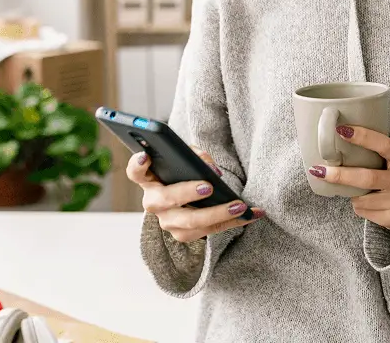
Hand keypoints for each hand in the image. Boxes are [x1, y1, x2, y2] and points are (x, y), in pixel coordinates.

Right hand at [125, 147, 263, 242]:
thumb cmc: (185, 172)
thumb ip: (195, 157)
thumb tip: (211, 170)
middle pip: (166, 201)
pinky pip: (210, 230)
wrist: (188, 198)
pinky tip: (254, 213)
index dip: (138, 164)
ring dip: (218, 214)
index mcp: (149, 180)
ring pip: (190, 224)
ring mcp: (168, 222)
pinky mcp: (185, 235)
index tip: (146, 155)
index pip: (135, 172)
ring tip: (240, 206)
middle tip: (209, 186)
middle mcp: (154, 203)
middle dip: (187, 193)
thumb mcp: (187, 159)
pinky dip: (235, 222)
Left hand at [309, 125, 389, 230]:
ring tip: (358, 191)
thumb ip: (378, 152)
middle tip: (319, 171)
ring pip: (361, 199)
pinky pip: (364, 212)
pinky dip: (360, 207)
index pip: (383, 145)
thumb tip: (340, 139)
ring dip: (352, 194)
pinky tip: (369, 203)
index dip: (362, 137)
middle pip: (366, 178)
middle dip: (340, 175)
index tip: (341, 130)